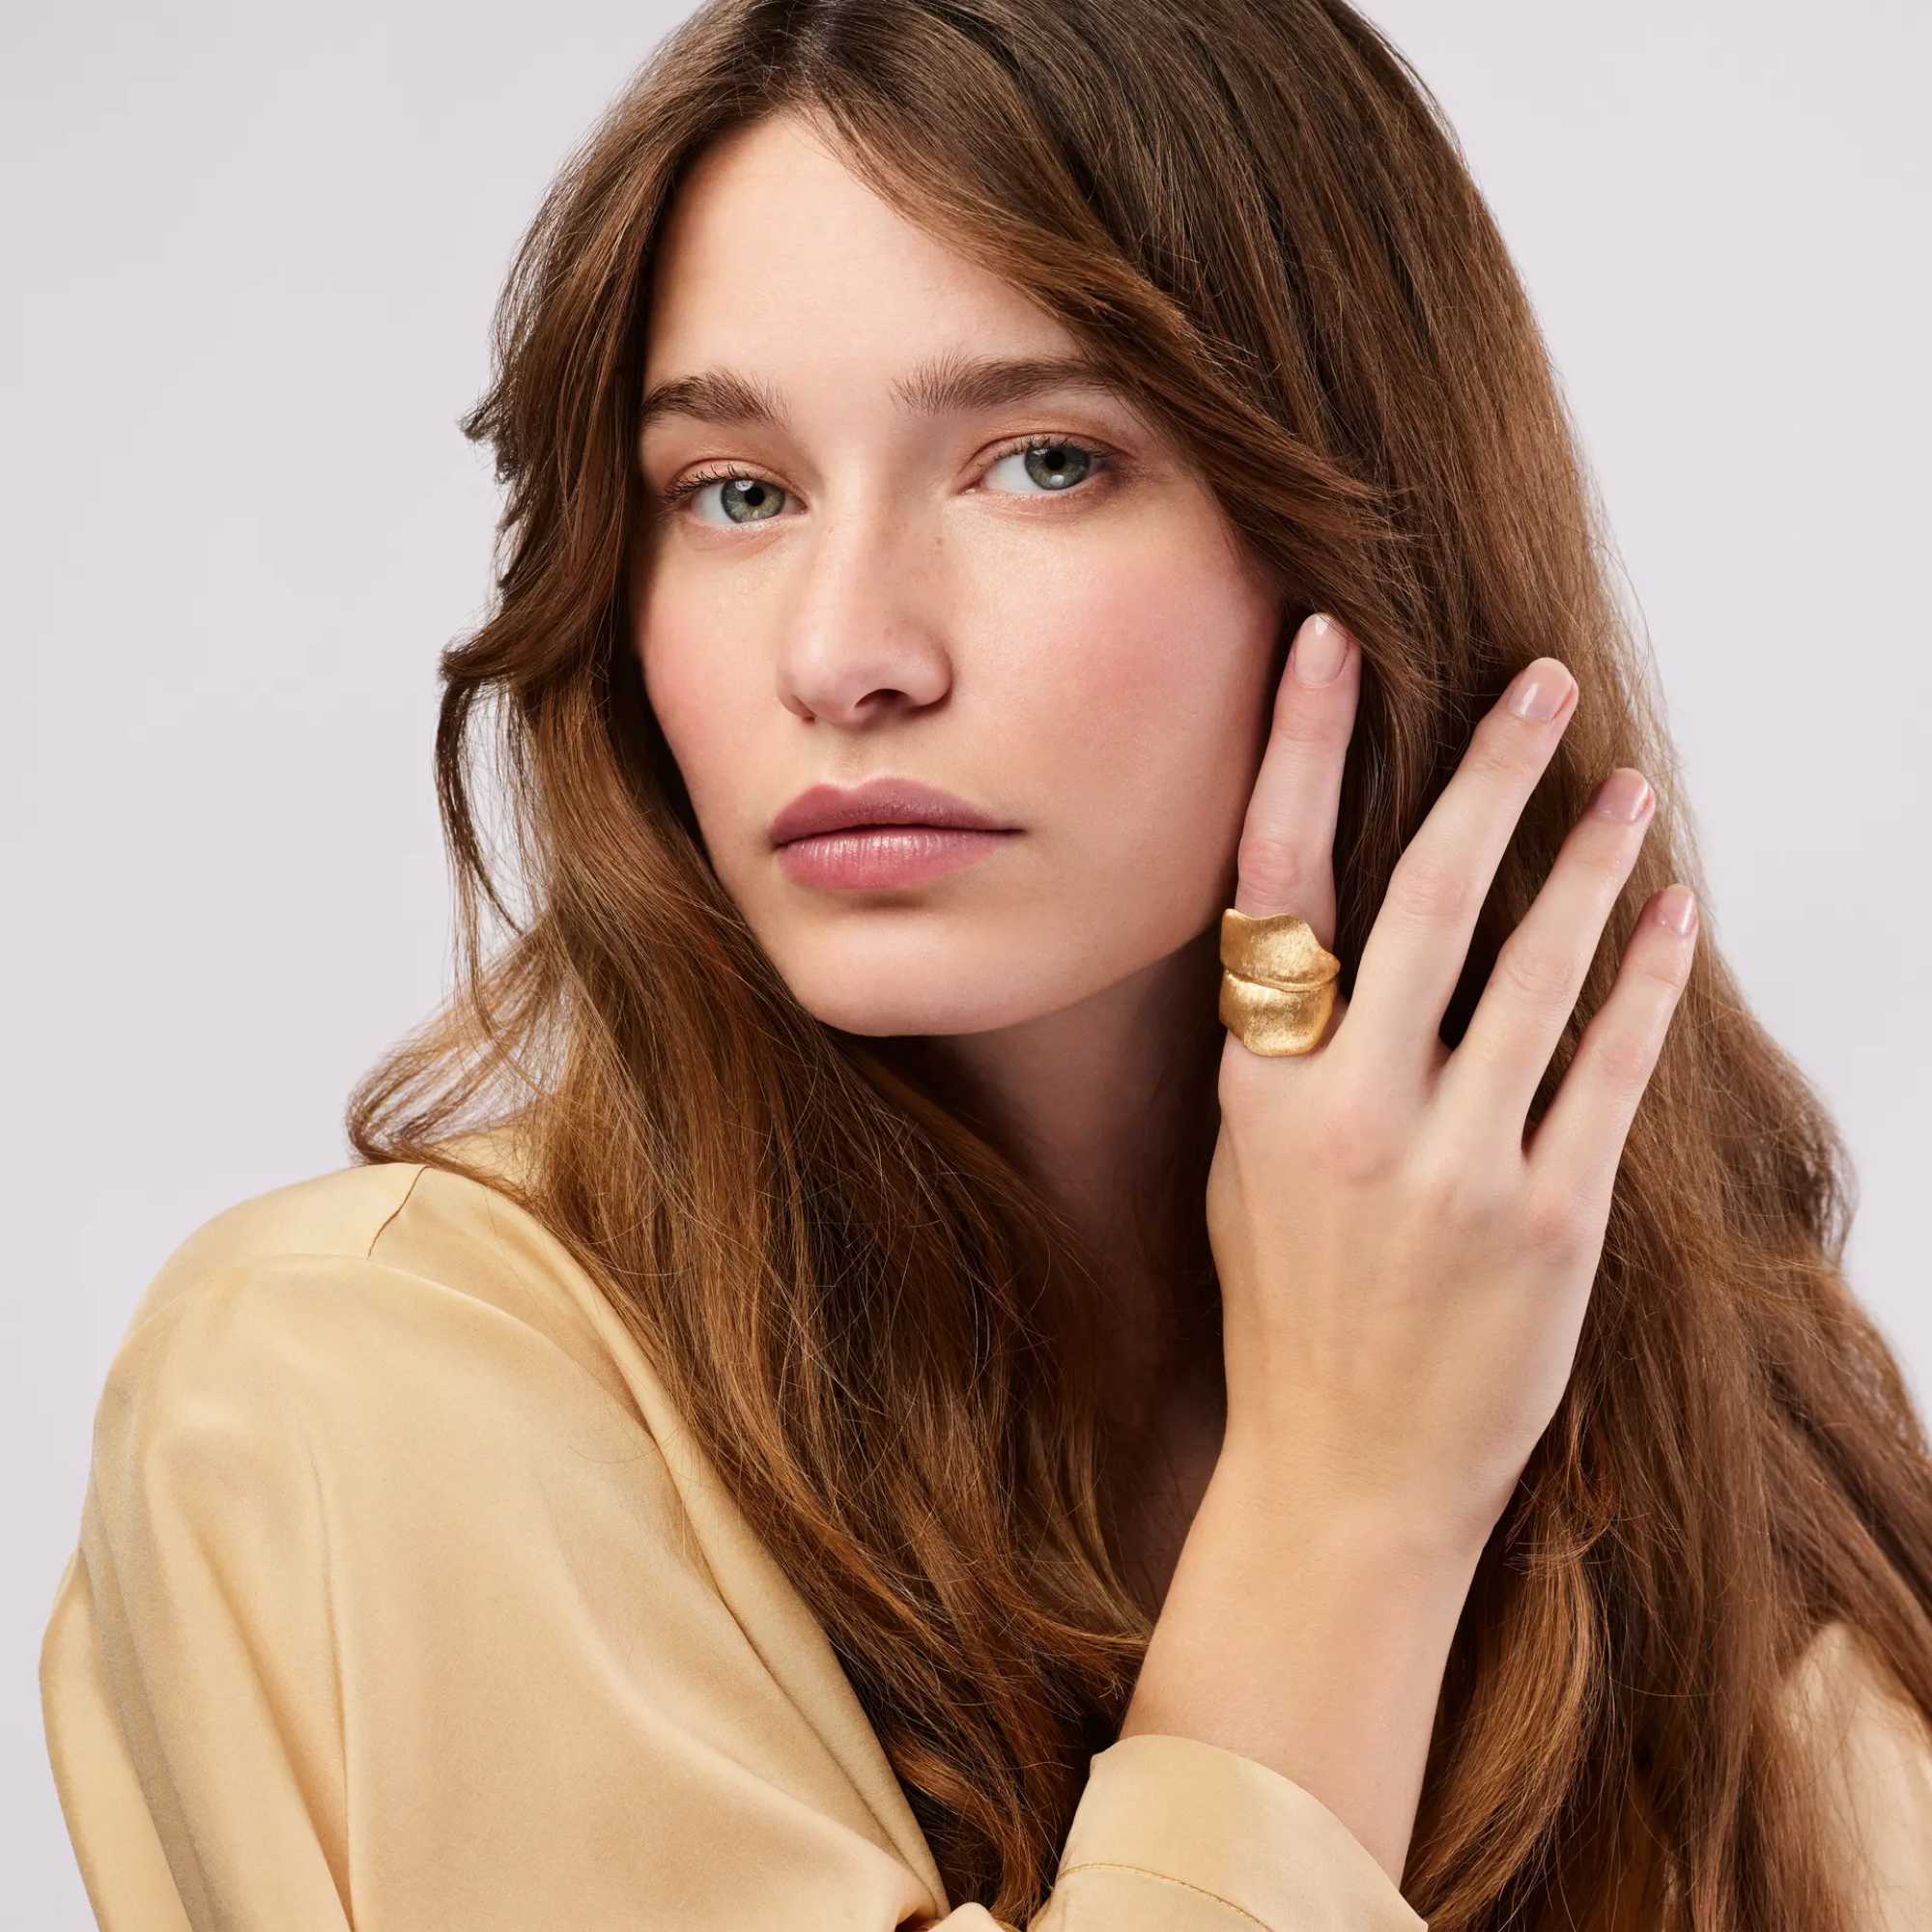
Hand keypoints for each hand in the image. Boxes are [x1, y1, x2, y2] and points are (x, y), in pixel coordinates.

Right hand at [1205, 613, 1697, 1559]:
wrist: (1344, 1473)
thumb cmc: (1290, 1310)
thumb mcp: (1247, 1165)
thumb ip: (1287, 1049)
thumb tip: (1337, 926)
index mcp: (1259, 1088)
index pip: (1274, 884)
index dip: (1298, 752)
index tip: (1327, 644)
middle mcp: (1348, 1111)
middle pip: (1422, 898)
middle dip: (1487, 776)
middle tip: (1542, 685)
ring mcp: (1452, 1168)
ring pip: (1535, 972)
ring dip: (1588, 865)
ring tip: (1627, 788)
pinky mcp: (1547, 1224)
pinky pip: (1607, 1072)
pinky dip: (1646, 986)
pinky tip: (1673, 921)